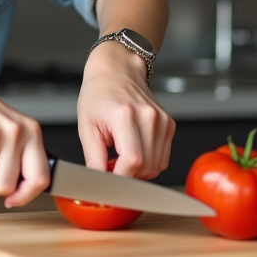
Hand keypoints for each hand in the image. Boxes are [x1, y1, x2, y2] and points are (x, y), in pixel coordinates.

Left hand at [76, 41, 174, 178]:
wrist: (117, 71)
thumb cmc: (99, 94)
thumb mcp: (87, 127)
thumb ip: (94, 160)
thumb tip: (98, 185)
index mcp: (126, 115)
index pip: (132, 162)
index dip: (120, 178)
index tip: (108, 181)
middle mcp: (149, 117)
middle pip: (147, 168)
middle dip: (128, 176)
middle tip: (111, 167)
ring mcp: (163, 121)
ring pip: (157, 167)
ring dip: (139, 171)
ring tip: (121, 157)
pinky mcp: (169, 125)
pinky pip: (163, 158)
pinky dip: (148, 162)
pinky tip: (134, 150)